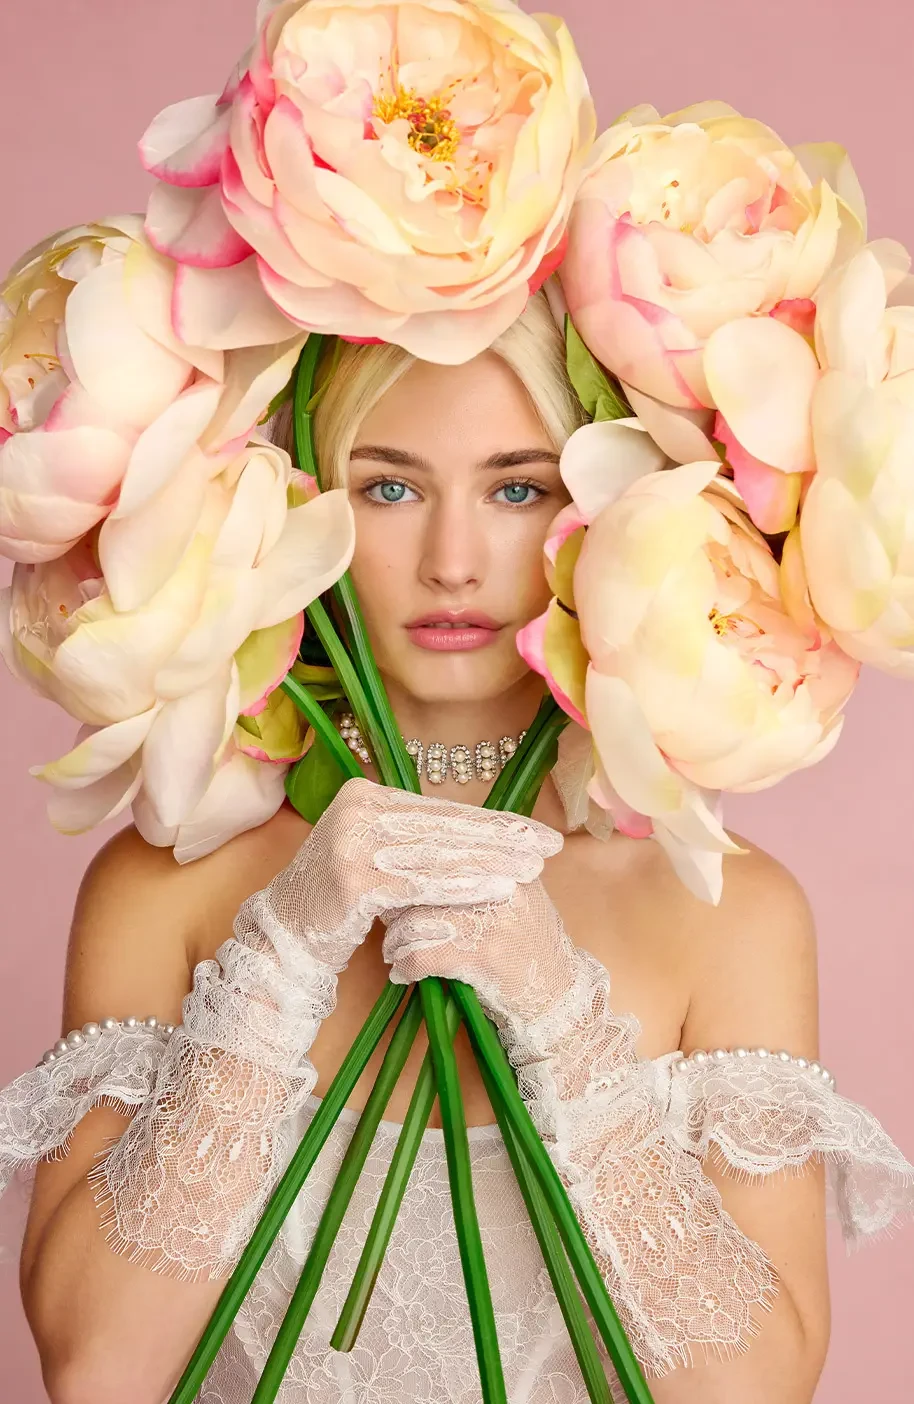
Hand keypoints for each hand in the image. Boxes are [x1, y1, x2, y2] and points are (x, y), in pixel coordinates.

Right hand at [238, 777, 564, 974]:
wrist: (284, 939)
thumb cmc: (340, 903)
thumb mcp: (378, 858)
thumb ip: (418, 839)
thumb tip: (482, 832)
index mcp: (364, 793)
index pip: (440, 809)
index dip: (491, 821)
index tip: (536, 831)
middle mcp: (356, 807)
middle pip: (443, 826)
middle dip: (502, 839)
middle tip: (548, 847)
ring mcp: (352, 840)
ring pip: (438, 852)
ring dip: (491, 861)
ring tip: (532, 868)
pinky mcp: (354, 877)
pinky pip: (421, 882)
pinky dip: (463, 885)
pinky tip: (498, 889)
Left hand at [382, 852, 582, 1028]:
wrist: (558, 997)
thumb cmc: (529, 945)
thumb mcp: (516, 895)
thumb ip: (478, 872)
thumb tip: (414, 860)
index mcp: (508, 860)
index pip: (445, 847)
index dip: (409, 862)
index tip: (386, 874)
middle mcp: (501, 882)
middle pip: (424, 880)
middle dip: (396, 901)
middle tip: (385, 914)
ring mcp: (491, 917)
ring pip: (416, 919)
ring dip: (395, 939)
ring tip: (393, 949)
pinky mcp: (480, 954)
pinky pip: (421, 954)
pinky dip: (404, 966)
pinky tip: (402, 973)